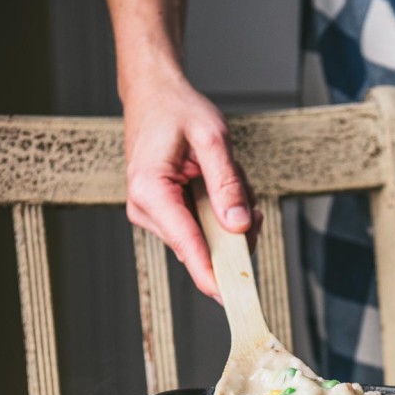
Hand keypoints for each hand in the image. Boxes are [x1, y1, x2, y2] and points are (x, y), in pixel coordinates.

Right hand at [122, 65, 260, 299]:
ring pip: (207, 238)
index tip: (233, 300)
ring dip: (227, 213)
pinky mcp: (164, 214)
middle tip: (249, 199)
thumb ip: (227, 184)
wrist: (153, 94)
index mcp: (151, 191)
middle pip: (202, 247)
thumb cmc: (178, 110)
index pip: (188, 246)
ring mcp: (153, 215)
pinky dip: (219, 209)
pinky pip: (202, 227)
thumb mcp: (212, 139)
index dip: (214, 275)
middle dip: (234, 229)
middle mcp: (146, 210)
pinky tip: (218, 182)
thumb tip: (239, 226)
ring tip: (226, 175)